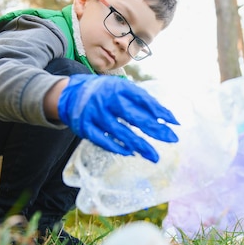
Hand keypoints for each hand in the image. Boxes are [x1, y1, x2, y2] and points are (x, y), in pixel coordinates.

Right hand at [58, 74, 178, 162]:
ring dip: (139, 145)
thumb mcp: (120, 89)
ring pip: (121, 132)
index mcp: (118, 88)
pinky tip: (131, 153)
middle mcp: (107, 100)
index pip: (143, 99)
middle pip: (134, 117)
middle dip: (154, 129)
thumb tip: (164, 117)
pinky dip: (117, 147)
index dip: (159, 110)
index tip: (174, 122)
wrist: (69, 93)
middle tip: (172, 139)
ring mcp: (95, 114)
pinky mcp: (85, 127)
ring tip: (154, 156)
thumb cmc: (104, 92)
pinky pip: (103, 140)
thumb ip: (139, 100)